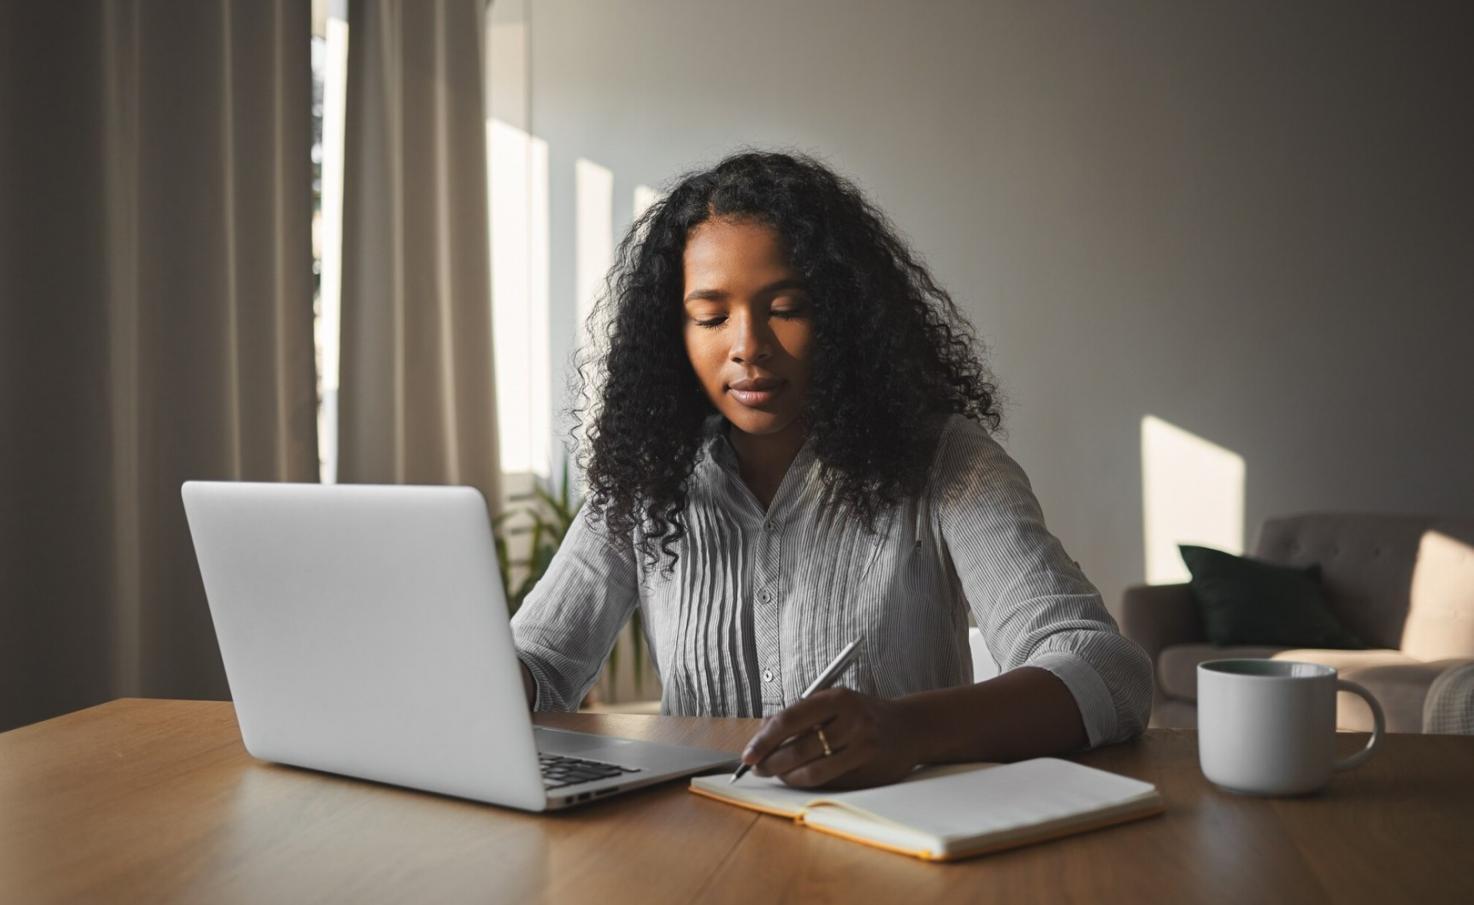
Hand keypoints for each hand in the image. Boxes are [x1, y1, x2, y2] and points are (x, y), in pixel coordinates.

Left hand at [740, 688, 920, 789]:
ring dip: (787, 777)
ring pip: (813, 771)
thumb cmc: (862, 714)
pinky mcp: (870, 771)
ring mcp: (864, 748)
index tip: (748, 754)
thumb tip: (761, 731)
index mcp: (838, 698)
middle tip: (757, 768)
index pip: (790, 719)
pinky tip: (798, 778)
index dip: (764, 740)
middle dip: (771, 762)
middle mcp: (853, 721)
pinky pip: (830, 783)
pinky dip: (808, 783)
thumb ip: (800, 714)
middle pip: (799, 749)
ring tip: (776, 774)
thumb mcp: (834, 702)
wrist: (910, 727)